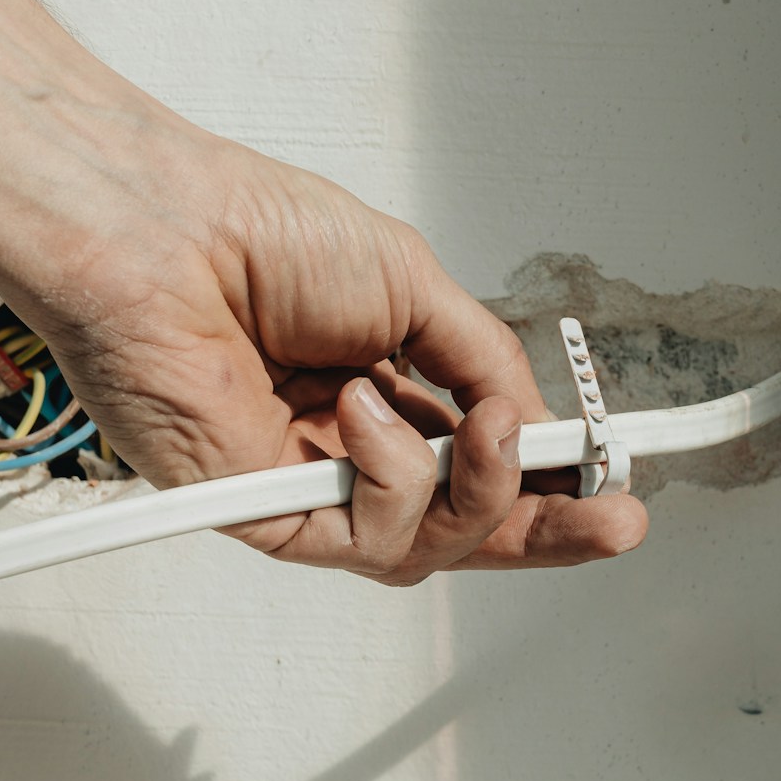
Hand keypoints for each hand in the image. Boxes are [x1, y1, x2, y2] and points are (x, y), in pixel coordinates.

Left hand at [3, 126, 648, 583]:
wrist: (166, 237)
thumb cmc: (262, 235)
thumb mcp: (415, 285)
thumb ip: (482, 360)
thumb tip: (535, 422)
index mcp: (390, 391)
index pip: (481, 461)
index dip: (551, 482)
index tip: (614, 482)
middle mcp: (354, 448)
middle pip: (467, 525)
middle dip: (549, 528)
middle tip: (612, 519)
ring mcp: (313, 488)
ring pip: (429, 545)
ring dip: (473, 489)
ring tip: (475, 427)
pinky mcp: (270, 518)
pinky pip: (365, 540)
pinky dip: (390, 479)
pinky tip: (366, 414)